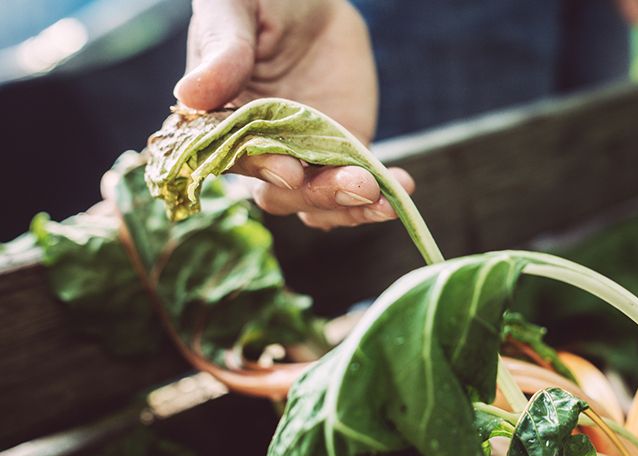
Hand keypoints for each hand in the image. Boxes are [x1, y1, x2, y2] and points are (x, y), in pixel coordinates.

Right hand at [174, 0, 413, 229]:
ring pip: (319, 200)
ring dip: (349, 205)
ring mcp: (303, 157)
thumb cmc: (259, 0)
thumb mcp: (234, 11)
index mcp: (218, 123)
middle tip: (354, 185)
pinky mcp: (342, 156)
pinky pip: (357, 188)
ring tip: (381, 197)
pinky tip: (401, 188)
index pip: (231, 159)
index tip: (288, 171)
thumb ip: (221, 51)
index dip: (259, 169)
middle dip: (317, 193)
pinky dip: (378, 196)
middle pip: (280, 193)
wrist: (309, 0)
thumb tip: (189, 94)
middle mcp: (258, 150)